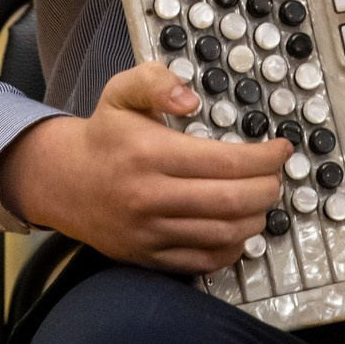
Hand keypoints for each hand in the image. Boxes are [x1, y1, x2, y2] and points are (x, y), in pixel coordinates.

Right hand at [0, 62, 289, 271]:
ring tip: (260, 199)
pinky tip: (238, 227)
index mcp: (149, 153)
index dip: (264, 158)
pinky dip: (232, 248)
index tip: (280, 150)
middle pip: (232, 201)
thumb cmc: (104, 136)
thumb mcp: (121, 91)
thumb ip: (155, 82)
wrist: (64, 181)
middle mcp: (151, 196)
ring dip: (255, 217)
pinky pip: (204, 261)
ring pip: (223, 234)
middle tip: (275, 176)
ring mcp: (151, 232)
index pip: (224, 161)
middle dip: (267, 188)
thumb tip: (189, 99)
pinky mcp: (150, 256)